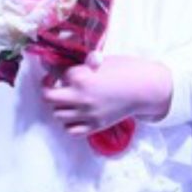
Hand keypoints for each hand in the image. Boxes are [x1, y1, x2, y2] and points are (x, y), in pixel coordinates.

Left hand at [41, 54, 172, 135]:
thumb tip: (62, 62)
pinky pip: (71, 130)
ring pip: (57, 114)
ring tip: (67, 101)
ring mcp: (87, 113)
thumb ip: (80, 64)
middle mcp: (80, 96)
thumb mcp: (101, 60)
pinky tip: (75, 115)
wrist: (143, 89)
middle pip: (48, 97)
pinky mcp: (95, 125)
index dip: (51, 71)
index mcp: (80, 76)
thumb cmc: (124, 70)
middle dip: (48, 90)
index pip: (54, 73)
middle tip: (53, 87)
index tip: (52, 71)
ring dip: (59, 106)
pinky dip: (70, 124)